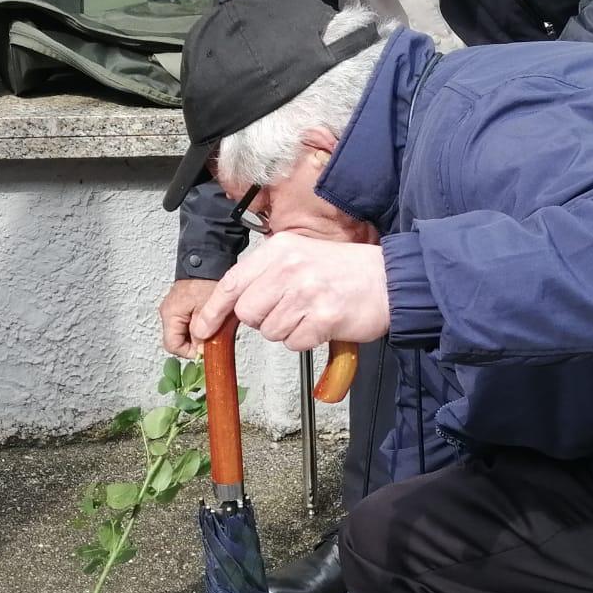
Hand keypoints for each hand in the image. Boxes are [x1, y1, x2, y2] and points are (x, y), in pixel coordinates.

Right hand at [160, 278, 218, 357]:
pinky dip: (198, 326)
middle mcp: (167, 312)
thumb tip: (201, 350)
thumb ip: (203, 333)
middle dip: (194, 343)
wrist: (208, 260)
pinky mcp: (181, 305)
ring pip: (183, 332)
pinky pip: (187, 323)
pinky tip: (210, 320)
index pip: (172, 346)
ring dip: (197, 334)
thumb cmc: (207, 280)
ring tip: (212, 327)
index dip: (189, 352)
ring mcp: (173, 308)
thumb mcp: (208, 311)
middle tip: (212, 338)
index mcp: (170, 314)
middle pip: (177, 340)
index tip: (206, 349)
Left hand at [191, 234, 389, 350]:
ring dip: (288, 330)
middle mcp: (288, 268)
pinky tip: (322, 322)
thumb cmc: (345, 271)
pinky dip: (306, 339)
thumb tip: (233, 305)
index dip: (213, 310)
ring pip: (270, 331)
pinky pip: (295, 342)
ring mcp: (305, 293)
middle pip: (247, 313)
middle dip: (263, 319)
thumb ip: (266, 275)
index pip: (232, 283)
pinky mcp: (322, 318)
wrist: (388, 280)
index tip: (203, 327)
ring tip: (311, 312)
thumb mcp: (300, 256)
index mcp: (279, 250)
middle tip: (289, 309)